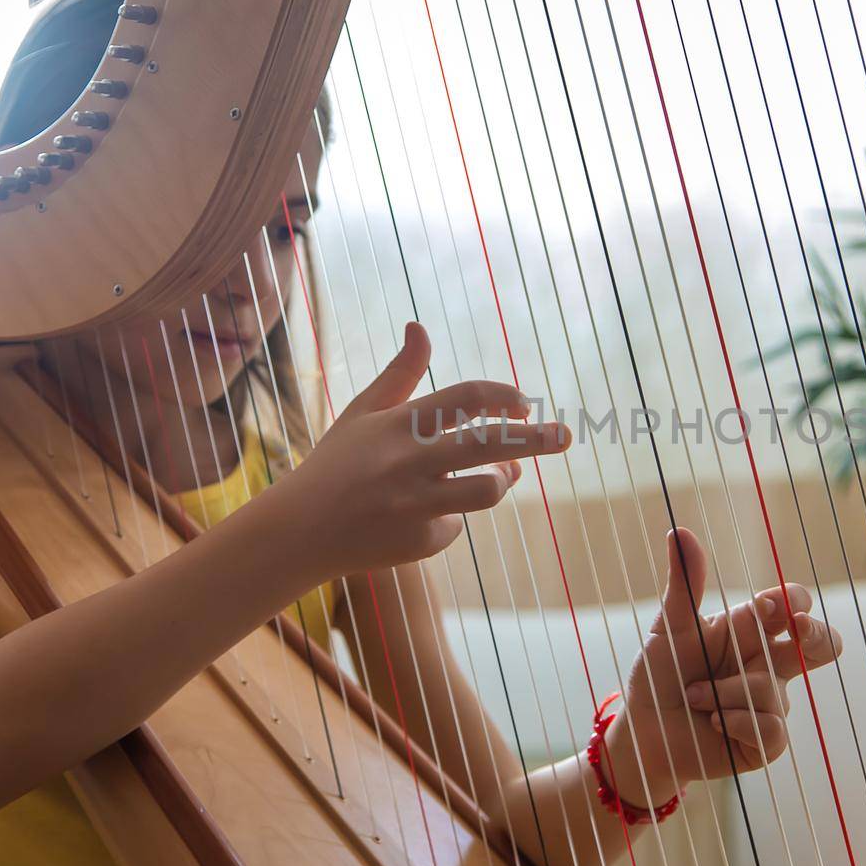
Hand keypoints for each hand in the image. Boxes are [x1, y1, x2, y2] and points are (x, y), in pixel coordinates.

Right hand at [268, 322, 568, 578]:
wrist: (299, 532)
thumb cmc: (337, 464)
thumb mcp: (364, 413)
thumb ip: (401, 373)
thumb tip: (420, 325)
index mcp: (400, 423)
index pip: (466, 397)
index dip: (503, 395)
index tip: (524, 402)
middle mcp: (411, 461)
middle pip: (490, 444)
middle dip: (535, 439)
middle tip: (565, 435)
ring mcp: (417, 504)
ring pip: (486, 491)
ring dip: (501, 480)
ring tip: (506, 473)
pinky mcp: (421, 540)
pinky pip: (454, 524)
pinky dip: (447, 516)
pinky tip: (420, 516)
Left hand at [600, 527, 842, 805]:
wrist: (643, 729)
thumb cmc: (660, 673)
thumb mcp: (668, 627)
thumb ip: (683, 584)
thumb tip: (679, 530)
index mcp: (752, 629)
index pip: (794, 604)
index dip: (794, 600)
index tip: (769, 604)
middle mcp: (768, 663)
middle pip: (824, 644)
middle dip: (817, 634)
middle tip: (797, 630)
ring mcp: (771, 702)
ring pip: (773, 690)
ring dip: (725, 692)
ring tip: (694, 697)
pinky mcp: (766, 741)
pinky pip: (771, 729)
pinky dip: (736, 722)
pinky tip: (713, 722)